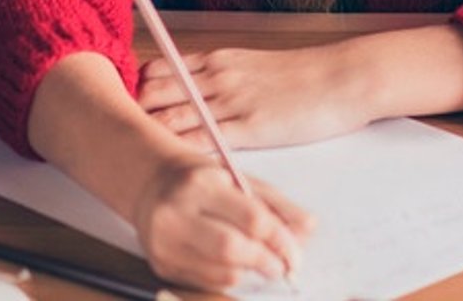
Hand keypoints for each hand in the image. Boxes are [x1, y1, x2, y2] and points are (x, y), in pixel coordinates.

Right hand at [131, 152, 312, 290]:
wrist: (154, 185)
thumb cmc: (205, 180)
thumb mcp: (243, 179)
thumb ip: (278, 205)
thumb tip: (308, 229)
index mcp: (202, 184)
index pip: (251, 219)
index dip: (281, 241)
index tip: (296, 254)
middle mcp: (176, 213)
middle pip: (232, 249)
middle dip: (266, 261)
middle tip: (283, 266)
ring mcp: (164, 242)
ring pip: (219, 271)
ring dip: (250, 272)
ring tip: (262, 263)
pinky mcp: (160, 264)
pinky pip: (204, 282)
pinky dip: (229, 278)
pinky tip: (236, 266)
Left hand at [139, 41, 373, 149]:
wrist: (346, 77)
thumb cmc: (308, 76)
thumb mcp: (258, 67)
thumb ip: (225, 78)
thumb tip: (197, 94)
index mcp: (219, 59)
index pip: (157, 70)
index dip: (132, 91)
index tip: (117, 110)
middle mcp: (218, 76)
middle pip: (152, 92)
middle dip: (128, 115)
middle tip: (109, 138)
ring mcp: (232, 101)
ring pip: (170, 116)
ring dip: (145, 136)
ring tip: (122, 158)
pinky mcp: (251, 127)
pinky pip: (203, 141)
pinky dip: (178, 154)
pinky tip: (163, 167)